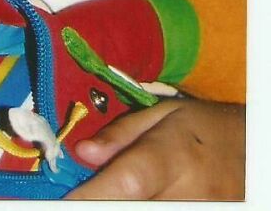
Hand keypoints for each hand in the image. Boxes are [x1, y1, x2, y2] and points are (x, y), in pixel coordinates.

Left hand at [63, 98, 244, 200]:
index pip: (125, 183)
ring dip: (122, 206)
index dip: (91, 197)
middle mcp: (190, 194)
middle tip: (86, 196)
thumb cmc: (204, 129)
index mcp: (173, 157)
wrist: (254, 151)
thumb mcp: (164, 114)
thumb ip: (120, 135)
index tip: (64, 202)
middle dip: (103, 203)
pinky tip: (142, 199)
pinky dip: (141, 210)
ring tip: (113, 192)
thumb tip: (81, 153)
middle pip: (131, 209)